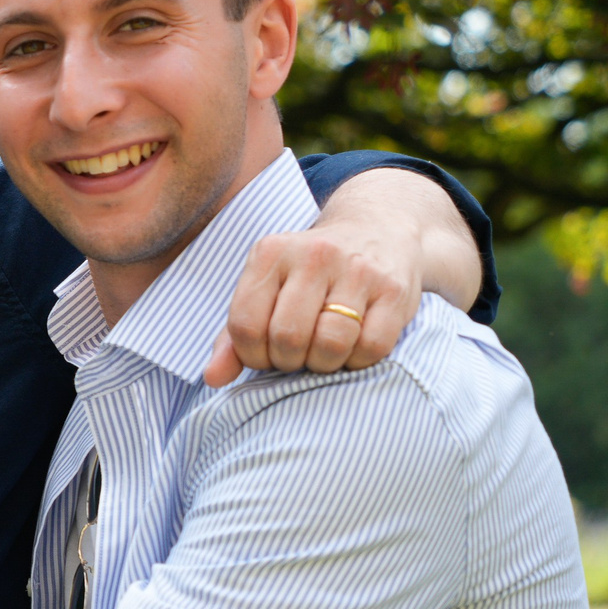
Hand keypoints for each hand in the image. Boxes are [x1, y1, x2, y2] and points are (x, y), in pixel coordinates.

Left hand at [203, 171, 474, 386]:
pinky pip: (371, 347)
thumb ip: (234, 336)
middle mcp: (314, 255)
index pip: (245, 325)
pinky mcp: (395, 289)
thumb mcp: (266, 290)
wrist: (378, 231)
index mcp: (271, 253)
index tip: (265, 354)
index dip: (252, 355)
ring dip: (324, 363)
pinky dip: (358, 360)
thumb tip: (212, 378)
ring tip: (323, 352)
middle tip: (297, 355)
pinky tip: (353, 346)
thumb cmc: (309, 275)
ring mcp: (358, 270)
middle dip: (288, 361)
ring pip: (330, 344)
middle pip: (287, 337)